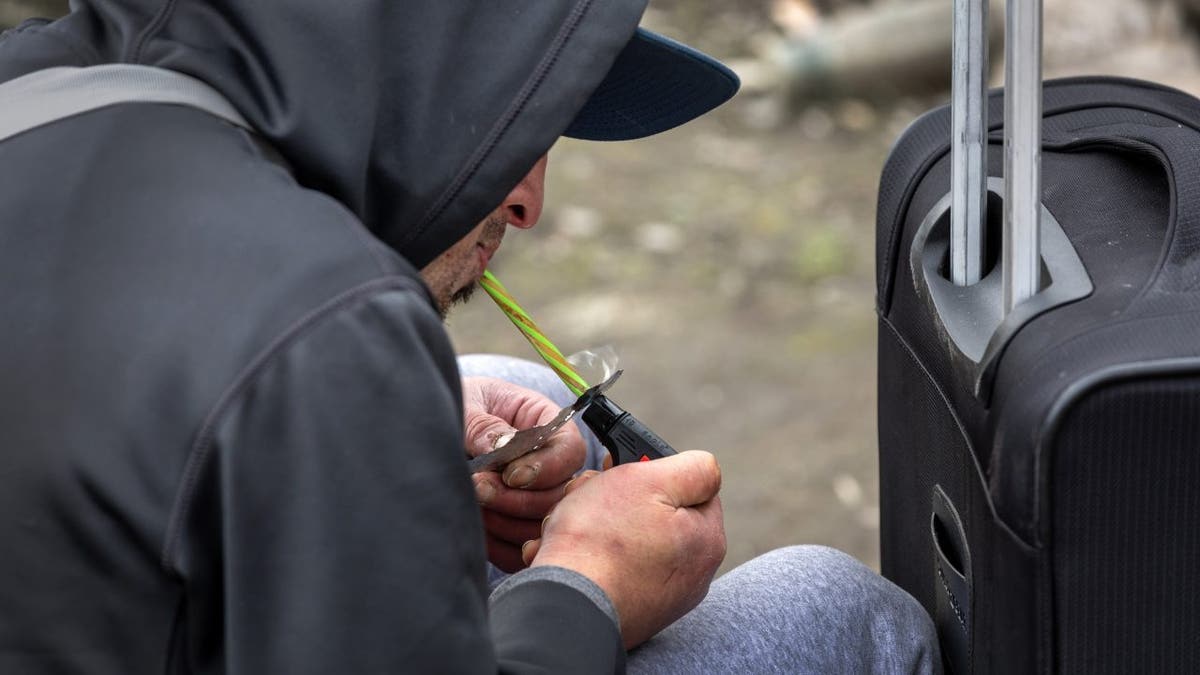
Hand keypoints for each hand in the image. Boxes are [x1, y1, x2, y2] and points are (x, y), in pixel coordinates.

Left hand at [461, 376, 587, 571]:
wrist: (423, 427)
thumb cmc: (452, 406)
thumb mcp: (465, 405)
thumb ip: (484, 427)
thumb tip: (504, 447)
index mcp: (543, 422)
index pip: (570, 450)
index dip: (548, 467)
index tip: (510, 475)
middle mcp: (546, 462)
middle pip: (560, 495)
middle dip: (519, 499)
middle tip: (480, 488)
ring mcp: (532, 497)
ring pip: (542, 527)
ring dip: (507, 522)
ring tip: (472, 502)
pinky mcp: (513, 525)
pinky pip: (520, 551)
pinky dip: (499, 547)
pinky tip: (476, 527)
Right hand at [523, 450, 725, 648]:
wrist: (565, 606)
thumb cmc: (602, 540)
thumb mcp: (648, 481)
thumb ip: (691, 468)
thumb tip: (706, 468)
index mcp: (707, 540)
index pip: (691, 485)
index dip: (655, 471)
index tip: (623, 470)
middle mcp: (693, 574)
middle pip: (657, 512)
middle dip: (622, 498)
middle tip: (590, 497)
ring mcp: (663, 597)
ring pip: (632, 539)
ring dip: (601, 526)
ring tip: (574, 527)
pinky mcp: (632, 612)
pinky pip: (615, 569)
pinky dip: (594, 558)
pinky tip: (573, 557)